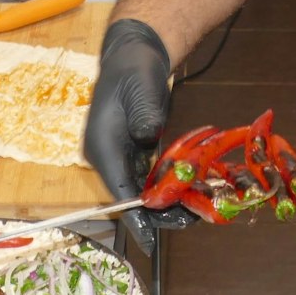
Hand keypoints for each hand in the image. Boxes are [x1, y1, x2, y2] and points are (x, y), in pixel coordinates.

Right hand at [85, 18, 197, 254]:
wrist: (135, 52)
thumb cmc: (134, 68)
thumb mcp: (140, 88)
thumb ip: (144, 114)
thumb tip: (146, 137)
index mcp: (101, 146)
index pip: (119, 192)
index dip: (136, 219)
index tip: (150, 242)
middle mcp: (107, 155)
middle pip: (131, 195)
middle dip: (157, 214)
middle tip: (189, 222)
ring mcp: (120, 153)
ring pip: (142, 188)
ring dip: (165, 202)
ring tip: (194, 213)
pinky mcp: (134, 148)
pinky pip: (149, 176)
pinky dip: (167, 186)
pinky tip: (188, 193)